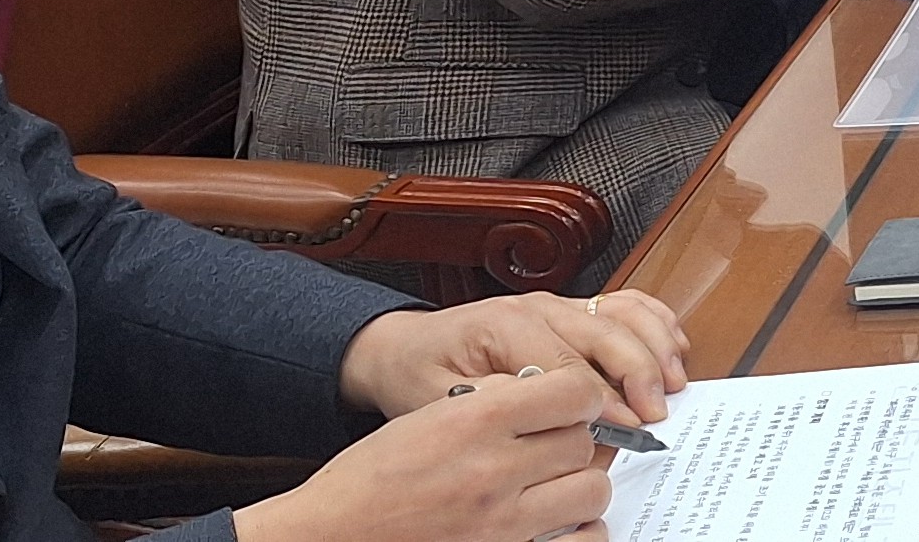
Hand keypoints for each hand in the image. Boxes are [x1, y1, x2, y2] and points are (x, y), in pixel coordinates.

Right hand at [234, 363, 610, 541]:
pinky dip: (581, 532)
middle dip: (577, 443)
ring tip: (557, 487)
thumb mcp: (426, 418)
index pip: (572, 392)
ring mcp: (501, 524)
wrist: (327, 536)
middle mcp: (492, 470)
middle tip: (557, 447)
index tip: (574, 403)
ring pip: (591, 492)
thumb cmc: (367, 482)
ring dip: (581, 487)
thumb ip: (491, 405)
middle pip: (584, 443)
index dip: (579, 396)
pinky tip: (560, 525)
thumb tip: (549, 399)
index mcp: (472, 421)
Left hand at [336, 290, 690, 424]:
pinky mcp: (572, 310)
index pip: (568, 364)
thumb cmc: (419, 373)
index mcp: (503, 323)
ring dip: (655, 347)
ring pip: (623, 314)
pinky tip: (673, 348)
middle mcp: (538, 306)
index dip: (601, 400)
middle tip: (657, 414)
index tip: (623, 429)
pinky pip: (625, 304)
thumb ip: (483, 401)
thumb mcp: (433, 397)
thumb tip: (533, 410)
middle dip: (639, 374)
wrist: (406, 347)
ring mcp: (559, 304)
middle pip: (606, 333)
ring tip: (674, 384)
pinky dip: (655, 322)